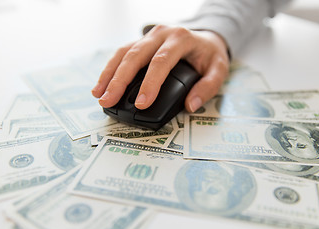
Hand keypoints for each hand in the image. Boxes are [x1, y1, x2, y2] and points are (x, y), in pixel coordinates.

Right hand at [92, 25, 229, 111]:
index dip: (149, 83)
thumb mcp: (219, 69)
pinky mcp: (140, 41)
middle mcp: (161, 34)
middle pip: (135, 55)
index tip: (141, 104)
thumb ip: (208, 87)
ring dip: (109, 74)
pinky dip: (110, 69)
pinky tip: (102, 84)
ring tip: (99, 95)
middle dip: (119, 80)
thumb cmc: (210, 55)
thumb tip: (191, 105)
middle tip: (108, 101)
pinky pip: (121, 53)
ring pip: (123, 53)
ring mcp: (149, 36)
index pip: (161, 61)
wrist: (205, 38)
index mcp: (181, 39)